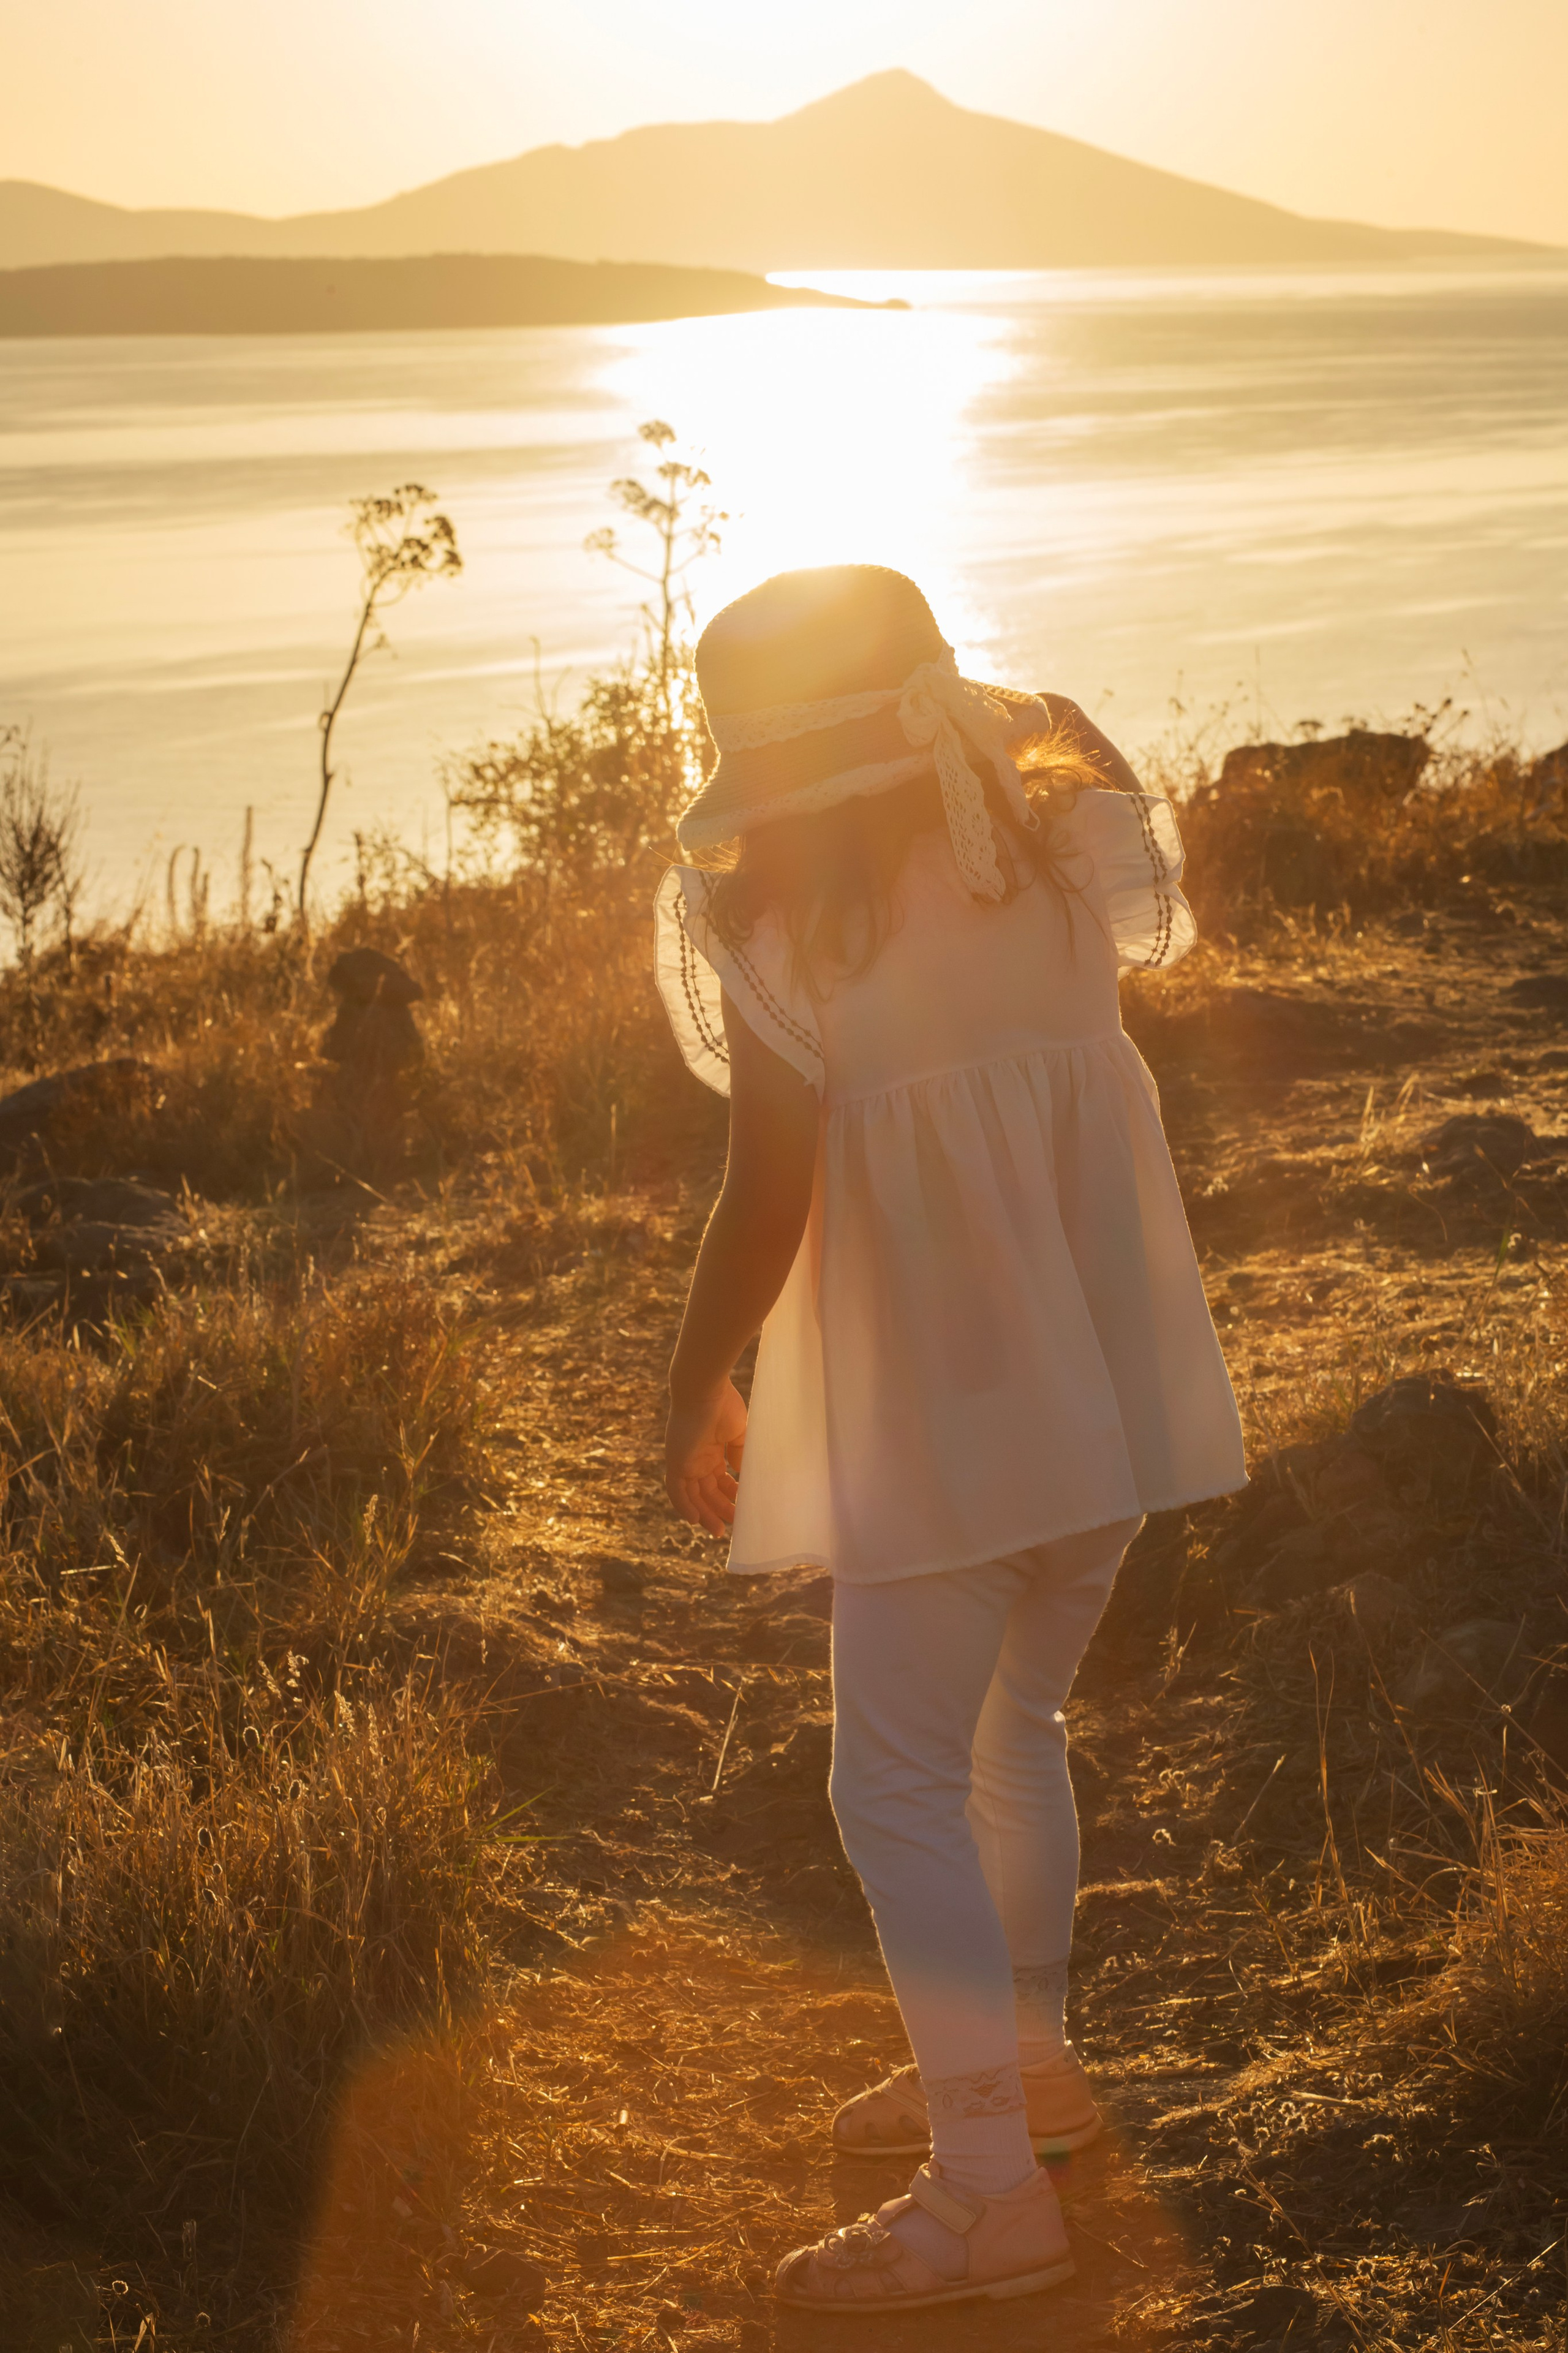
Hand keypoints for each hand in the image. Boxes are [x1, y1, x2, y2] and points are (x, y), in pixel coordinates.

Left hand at [665, 1381, 746, 1536]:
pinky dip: (685, 1506)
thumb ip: (738, 1454)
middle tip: (735, 1522)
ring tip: (720, 1529)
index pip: (717, 1479)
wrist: (704, 1388)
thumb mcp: (738, 1432)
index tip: (742, 1505)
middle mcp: (696, 1458)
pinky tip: (696, 1520)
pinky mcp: (676, 1462)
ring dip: (706, 1513)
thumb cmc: (723, 1404)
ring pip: (693, 1495)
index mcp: (710, 1450)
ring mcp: (685, 1461)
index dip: (728, 1494)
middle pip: (706, 1491)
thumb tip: (741, 1475)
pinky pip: (676, 1491)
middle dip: (720, 1508)